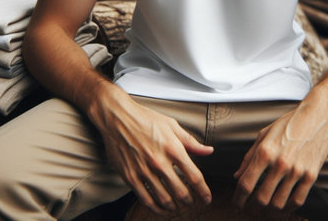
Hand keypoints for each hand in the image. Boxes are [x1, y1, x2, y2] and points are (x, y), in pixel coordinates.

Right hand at [89, 85, 213, 216]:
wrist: (118, 118)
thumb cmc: (146, 119)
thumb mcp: (172, 125)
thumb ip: (191, 141)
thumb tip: (209, 151)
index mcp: (173, 148)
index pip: (194, 176)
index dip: (203, 191)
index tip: (207, 198)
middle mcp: (160, 162)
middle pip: (181, 192)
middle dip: (189, 201)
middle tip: (191, 202)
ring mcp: (144, 171)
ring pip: (164, 199)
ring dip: (174, 207)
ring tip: (178, 207)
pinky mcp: (130, 177)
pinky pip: (145, 199)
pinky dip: (156, 209)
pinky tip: (161, 209)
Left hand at [233, 103, 327, 212]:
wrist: (316, 117)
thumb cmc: (288, 124)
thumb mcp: (264, 135)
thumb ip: (249, 156)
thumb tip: (237, 175)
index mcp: (265, 151)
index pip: (246, 183)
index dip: (238, 197)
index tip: (236, 203)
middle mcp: (279, 163)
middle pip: (261, 197)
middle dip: (252, 208)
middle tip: (249, 209)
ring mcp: (296, 170)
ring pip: (278, 203)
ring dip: (269, 211)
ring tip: (265, 210)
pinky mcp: (311, 175)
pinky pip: (298, 200)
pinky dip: (288, 208)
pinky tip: (283, 206)